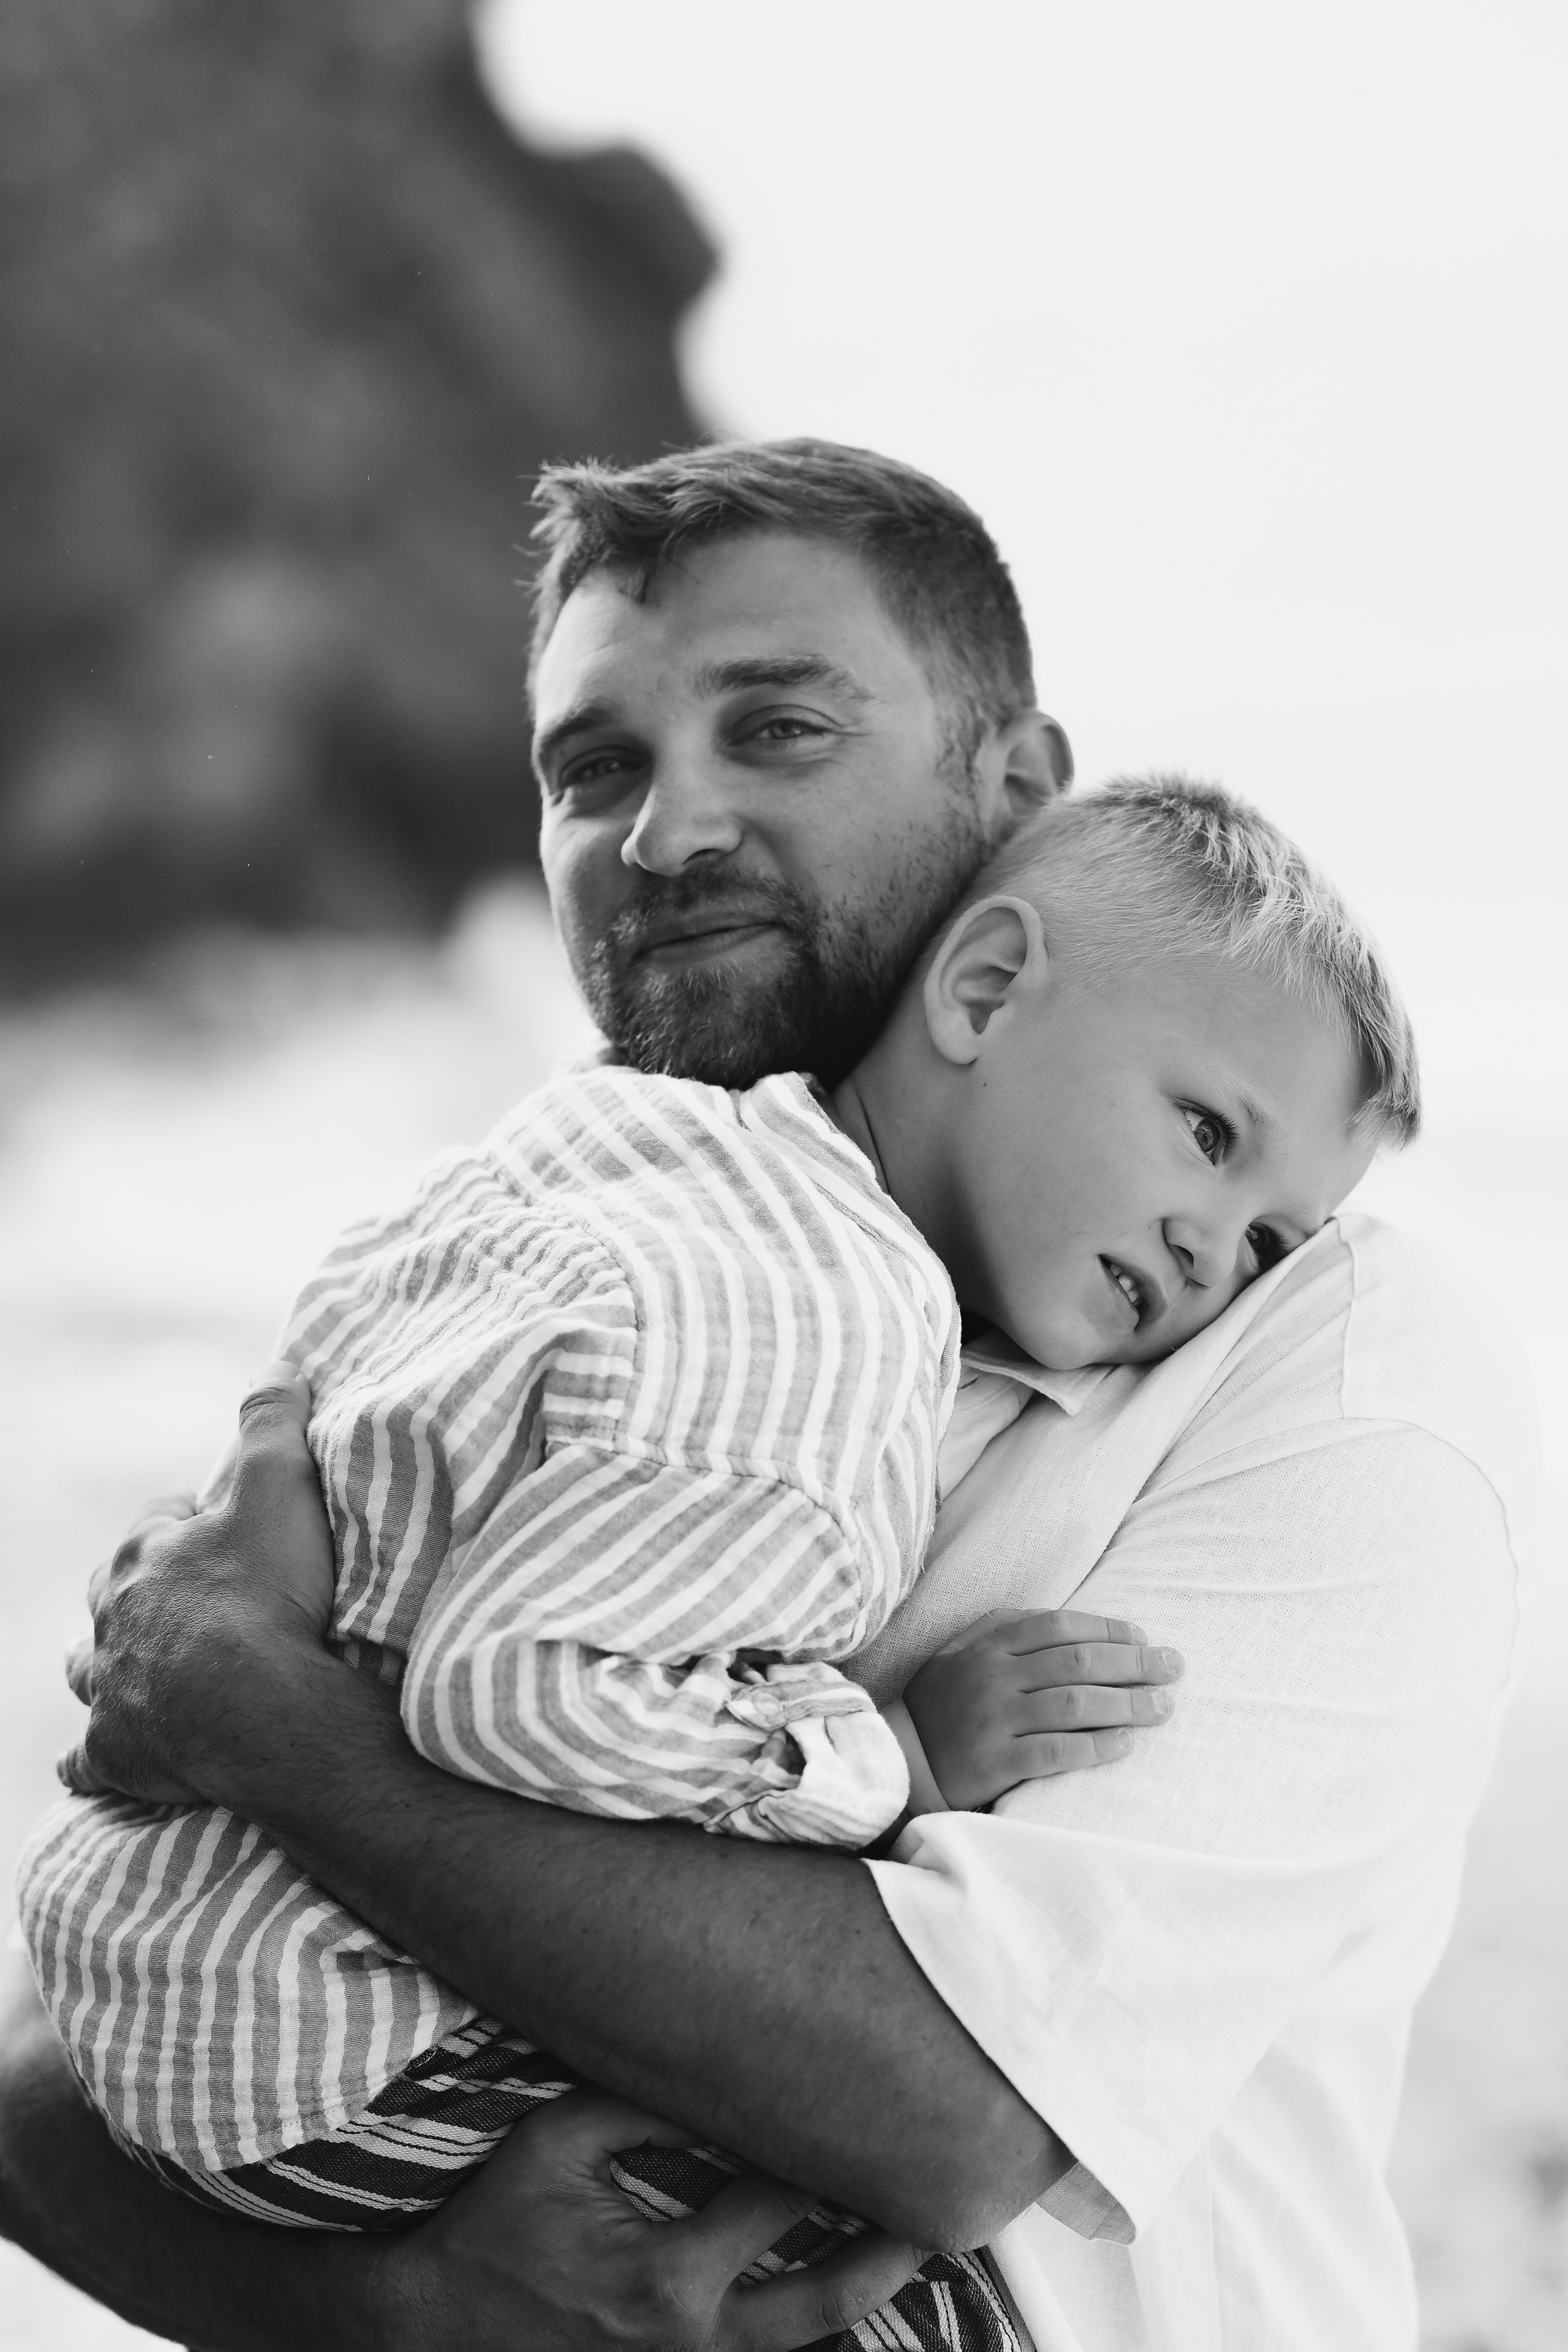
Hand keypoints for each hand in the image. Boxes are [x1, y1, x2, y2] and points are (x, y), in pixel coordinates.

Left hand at [59, 1361, 336, 1807]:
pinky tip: (89, 1760)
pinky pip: (83, 1759)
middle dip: (133, 1588)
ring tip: (124, 1663)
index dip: (186, 1520)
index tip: (215, 1524)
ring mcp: (112, 1687)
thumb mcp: (281, 1486)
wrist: (261, 1707)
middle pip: (111, 1592)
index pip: (157, 1523)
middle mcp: (115, 1618)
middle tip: (174, 1595)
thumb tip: (277, 1366)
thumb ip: (274, 1423)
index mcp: (148, 1554)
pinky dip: (86, 1757)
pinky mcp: (116, 1753)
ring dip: (100, 1662)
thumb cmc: (269, 1594)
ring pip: (85, 1667)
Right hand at [375, 2090, 925, 2351]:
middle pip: (824, 2299)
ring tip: (911, 2255)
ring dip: (856, 2302)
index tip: (864, 2111)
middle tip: (938, 2209)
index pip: (777, 2203)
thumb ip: (632, 2103)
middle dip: (887, 2253)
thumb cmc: (491, 2232)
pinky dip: (803, 2338)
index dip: (825, 2155)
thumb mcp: (551, 2146)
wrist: (429, 2331)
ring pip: (802, 2347)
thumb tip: (705, 2066)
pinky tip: (837, 2307)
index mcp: (668, 2278)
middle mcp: (694, 2341)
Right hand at [903, 1608, 1183, 1810]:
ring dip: (1127, 1703)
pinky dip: (1096, 1746)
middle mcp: (993, 1676)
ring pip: (1074, 1704)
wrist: (900, 1759)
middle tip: (1174, 1669)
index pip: (1060, 1626)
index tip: (1144, 1638)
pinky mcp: (996, 1763)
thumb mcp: (961, 1649)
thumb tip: (1072, 1621)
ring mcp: (994, 1719)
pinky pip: (1056, 1752)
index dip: (1108, 1630)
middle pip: (1077, 1662)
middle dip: (1134, 1662)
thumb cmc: (942, 1701)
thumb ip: (1006, 1627)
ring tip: (1164, 1707)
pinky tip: (1126, 1743)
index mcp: (989, 1644)